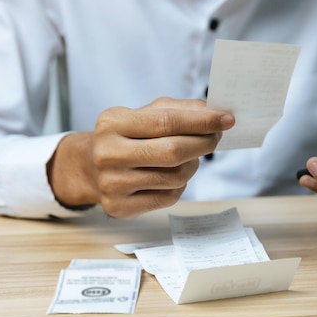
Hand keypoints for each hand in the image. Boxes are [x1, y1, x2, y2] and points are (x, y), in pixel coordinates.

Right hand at [47, 97, 234, 217]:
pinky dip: (180, 185)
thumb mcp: (145, 114)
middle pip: (173, 152)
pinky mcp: (119, 207)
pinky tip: (174, 175)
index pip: (167, 121)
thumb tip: (213, 113)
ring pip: (174, 177)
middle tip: (216, 138)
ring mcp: (111, 184)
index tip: (226, 119)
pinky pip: (168, 197)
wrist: (90, 167)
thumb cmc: (127, 136)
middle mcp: (108, 154)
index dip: (201, 121)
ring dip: (193, 165)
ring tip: (191, 157)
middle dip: (203, 143)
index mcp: (112, 123)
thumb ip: (178, 109)